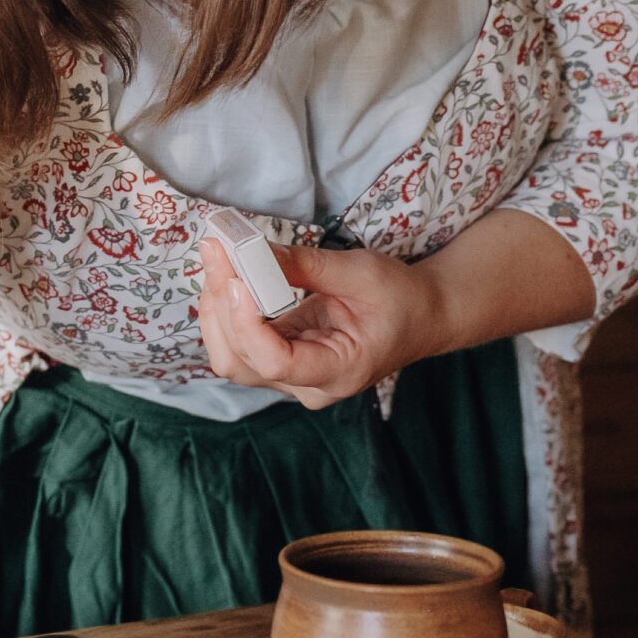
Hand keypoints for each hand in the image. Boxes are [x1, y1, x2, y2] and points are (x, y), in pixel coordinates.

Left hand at [197, 209, 597, 410]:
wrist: (421, 316)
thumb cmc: (401, 297)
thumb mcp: (361, 273)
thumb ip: (306, 266)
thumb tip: (250, 251)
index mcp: (338, 371)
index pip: (276, 362)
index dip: (248, 323)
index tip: (238, 278)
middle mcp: (308, 386)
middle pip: (242, 361)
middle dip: (222, 305)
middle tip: (218, 251)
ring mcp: (290, 378)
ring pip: (231, 356)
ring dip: (216, 308)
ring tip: (218, 259)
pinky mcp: (279, 361)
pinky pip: (238, 345)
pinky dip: (224, 310)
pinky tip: (225, 275)